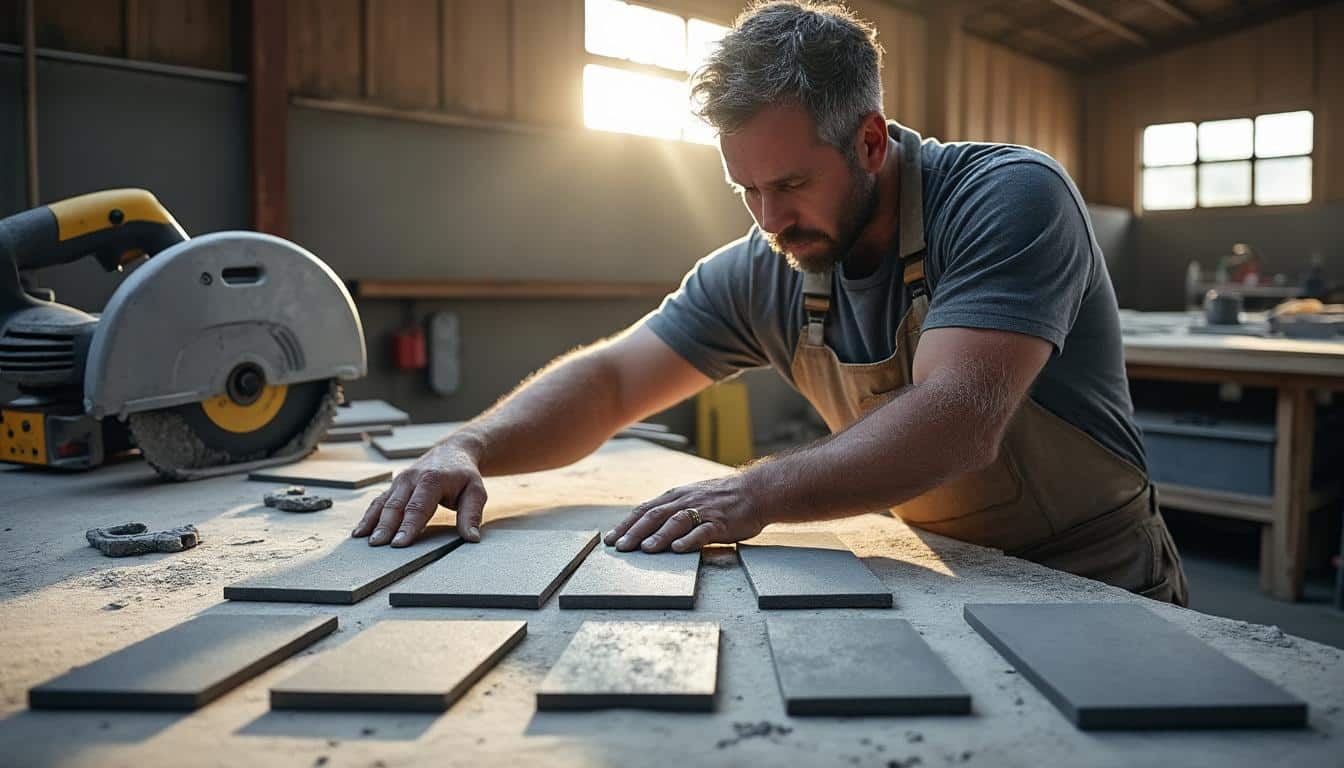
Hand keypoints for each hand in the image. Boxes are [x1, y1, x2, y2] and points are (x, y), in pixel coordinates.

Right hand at [352, 440, 486, 546]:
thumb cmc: (464, 476)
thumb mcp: (475, 492)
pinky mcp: (394, 486)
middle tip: (377, 545)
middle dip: (385, 526)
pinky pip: (379, 501)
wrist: (453, 452)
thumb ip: (471, 514)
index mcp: (432, 480)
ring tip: (361, 539)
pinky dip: (368, 516)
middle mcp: (412, 479)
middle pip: (396, 506)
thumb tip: (472, 538)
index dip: (408, 526)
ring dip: (372, 521)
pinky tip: (359, 531)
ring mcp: (400, 481)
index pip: (418, 507)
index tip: (399, 543)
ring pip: (383, 503)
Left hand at [603, 473, 768, 552]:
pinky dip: (689, 540)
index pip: (644, 510)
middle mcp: (685, 501)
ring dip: (659, 536)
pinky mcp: (720, 523)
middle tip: (620, 548)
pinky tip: (678, 549)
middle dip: (634, 533)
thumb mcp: (691, 497)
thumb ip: (671, 509)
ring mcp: (703, 511)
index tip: (610, 540)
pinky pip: (703, 531)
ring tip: (645, 549)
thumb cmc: (721, 498)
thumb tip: (646, 527)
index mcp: (676, 496)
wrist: (755, 491)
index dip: (625, 525)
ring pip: (676, 522)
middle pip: (654, 516)